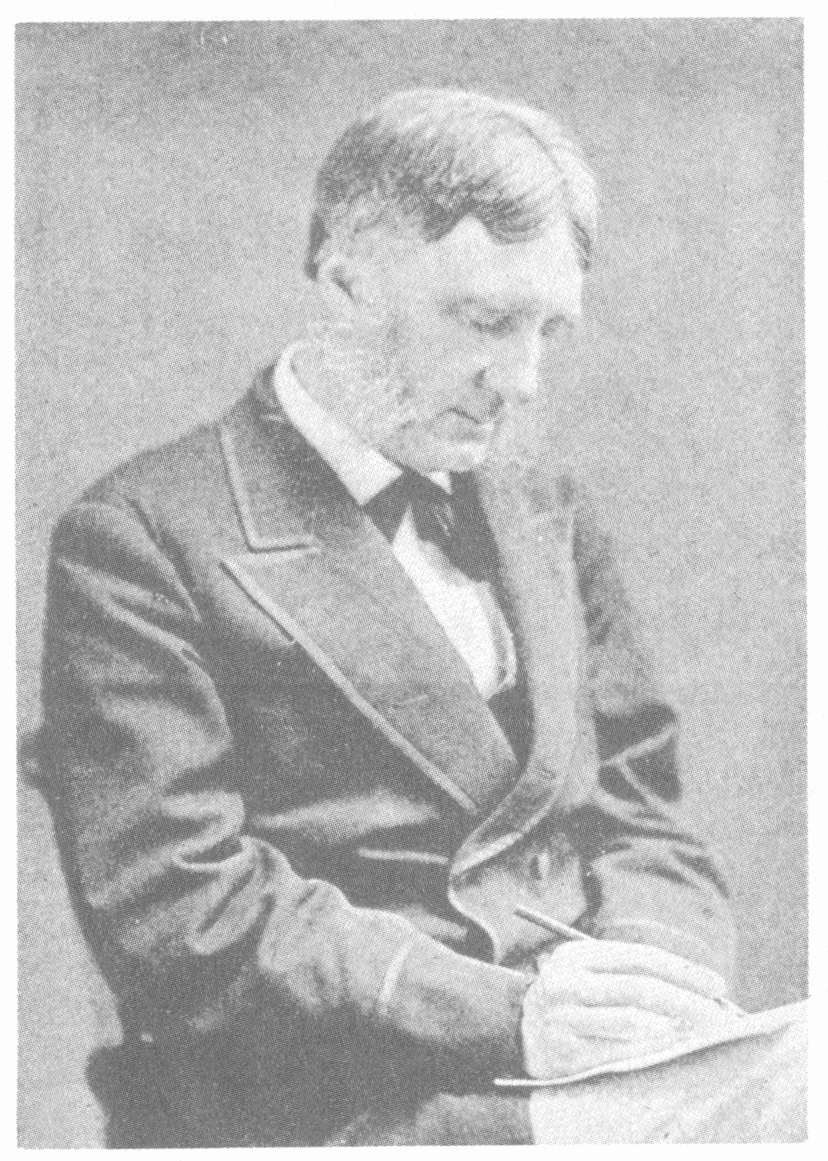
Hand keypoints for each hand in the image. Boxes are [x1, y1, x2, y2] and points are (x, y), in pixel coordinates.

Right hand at [521, 939, 734, 1078]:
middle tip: (719, 1017)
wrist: (517, 1031)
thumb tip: (695, 991)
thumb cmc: (571, 1000)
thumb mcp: (589, 973)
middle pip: (639, 988)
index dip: (683, 970)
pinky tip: (670, 1050)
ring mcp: (564, 1017)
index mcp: (578, 955)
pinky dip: (649, 1050)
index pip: (640, 957)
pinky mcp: (565, 1051)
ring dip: (672, 1027)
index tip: (717, 985)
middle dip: (686, 1001)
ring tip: (701, 1033)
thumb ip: (631, 975)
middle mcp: (568, 981)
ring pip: (629, 1020)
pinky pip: (617, 1052)